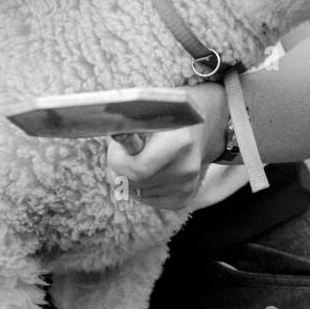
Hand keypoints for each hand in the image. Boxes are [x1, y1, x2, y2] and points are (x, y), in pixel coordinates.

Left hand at [106, 81, 228, 211]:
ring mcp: (188, 184)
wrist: (202, 124)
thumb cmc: (167, 114)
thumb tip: (107, 136)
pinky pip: (148, 199)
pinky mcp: (185, 196)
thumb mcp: (149, 109)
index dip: (117, 160)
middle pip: (134, 182)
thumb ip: (130, 125)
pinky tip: (151, 170)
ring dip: (131, 177)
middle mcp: (186, 166)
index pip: (136, 169)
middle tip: (124, 153)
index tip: (117, 147)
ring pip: (138, 191)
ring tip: (142, 157)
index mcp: (179, 141)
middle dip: (120, 169)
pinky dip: (141, 187)